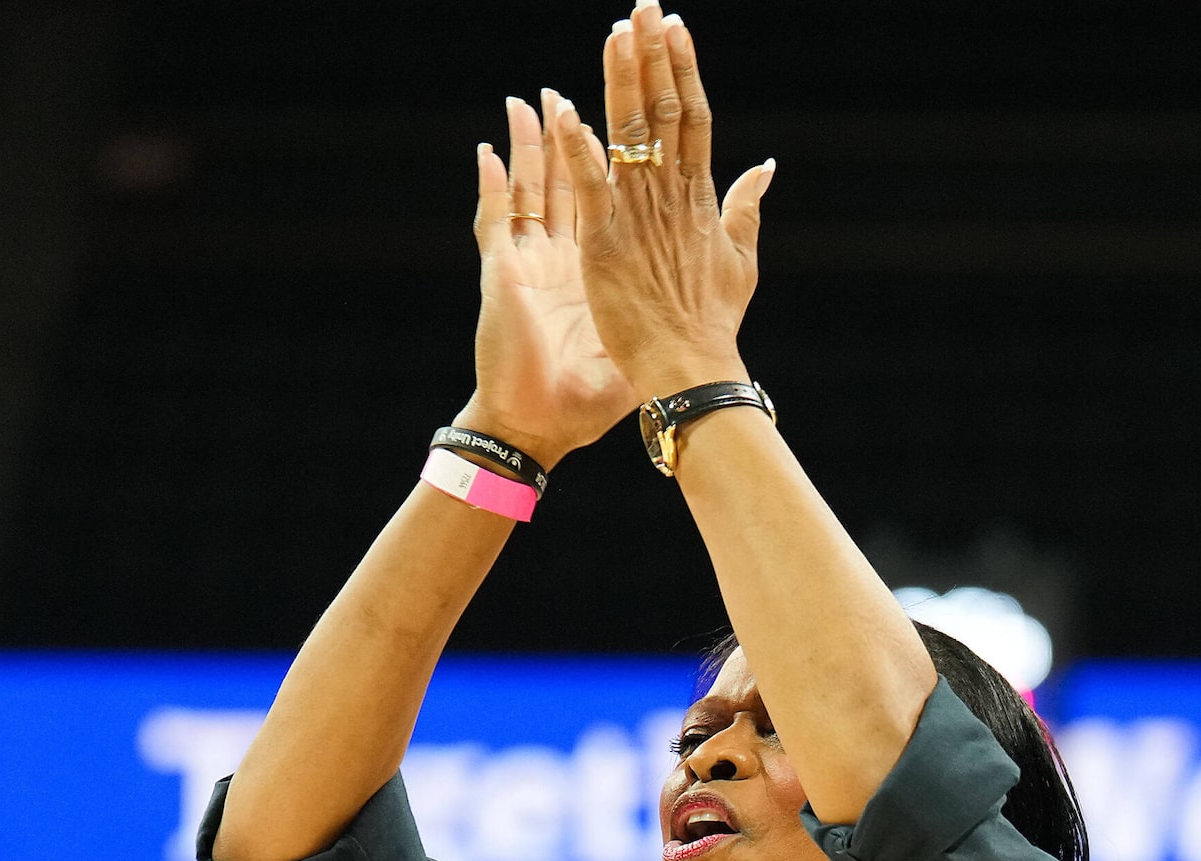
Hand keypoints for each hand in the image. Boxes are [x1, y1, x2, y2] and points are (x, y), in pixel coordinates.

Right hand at [461, 92, 641, 459]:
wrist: (544, 428)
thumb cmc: (591, 397)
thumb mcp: (640, 346)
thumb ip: (672, 311)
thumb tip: (712, 291)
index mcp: (597, 268)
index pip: (608, 200)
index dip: (617, 161)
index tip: (634, 122)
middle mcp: (561, 258)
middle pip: (566, 180)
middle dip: (573, 134)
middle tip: (580, 92)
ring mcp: (530, 263)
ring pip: (528, 189)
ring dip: (528, 145)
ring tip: (530, 101)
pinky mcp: (505, 277)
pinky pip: (495, 221)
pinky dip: (492, 186)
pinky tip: (489, 152)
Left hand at [555, 5, 775, 396]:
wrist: (692, 368)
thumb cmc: (714, 322)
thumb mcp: (740, 259)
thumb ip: (747, 206)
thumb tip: (766, 164)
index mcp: (699, 197)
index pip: (693, 117)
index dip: (682, 70)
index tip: (674, 27)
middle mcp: (671, 196)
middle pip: (662, 111)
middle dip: (652, 57)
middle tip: (643, 6)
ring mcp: (638, 216)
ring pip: (628, 134)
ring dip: (620, 80)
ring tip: (615, 32)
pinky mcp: (605, 241)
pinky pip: (590, 185)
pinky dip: (578, 148)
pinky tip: (565, 108)